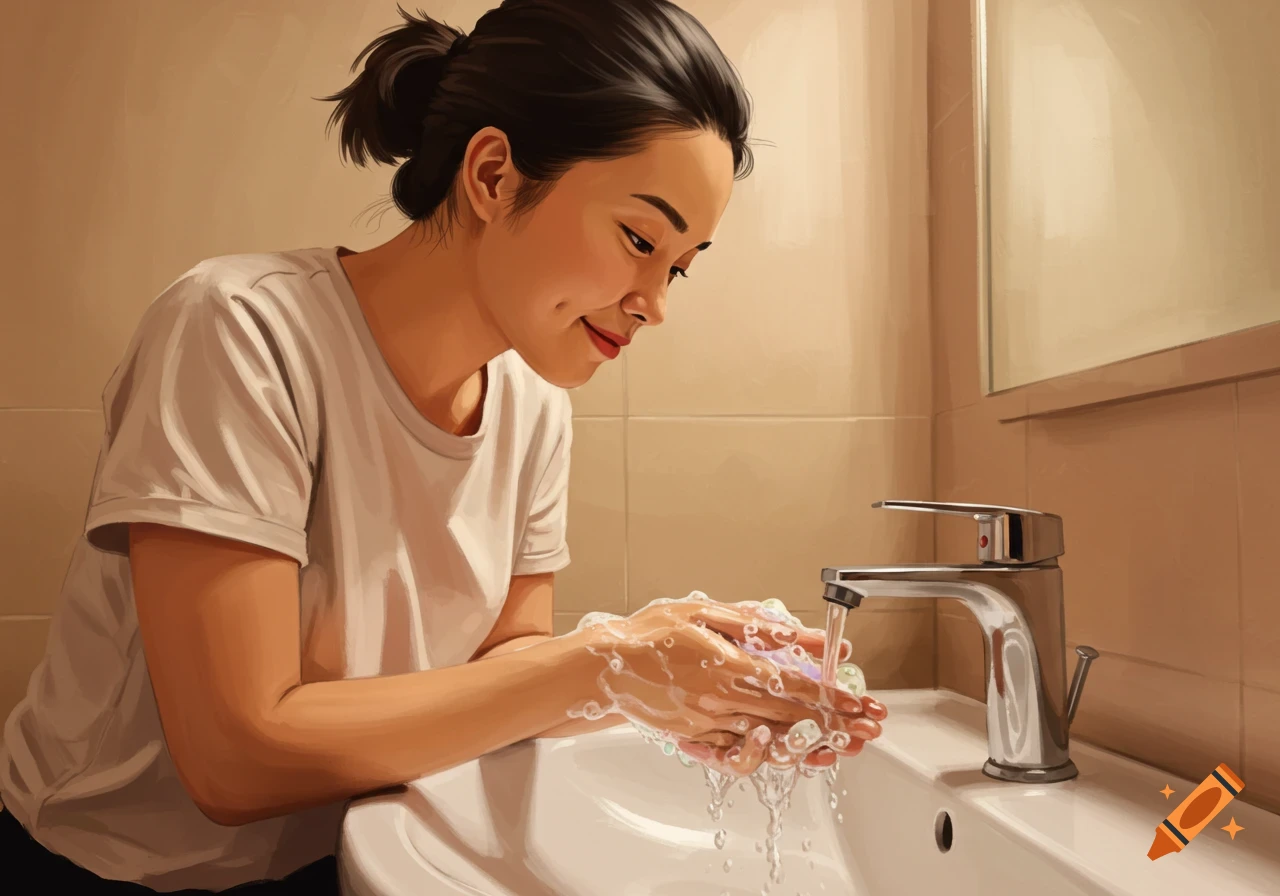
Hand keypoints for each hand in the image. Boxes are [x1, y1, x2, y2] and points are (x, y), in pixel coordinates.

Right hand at [575, 595, 883, 775]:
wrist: (605, 666)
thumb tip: (797, 633)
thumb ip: (755, 625)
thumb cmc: (652, 633)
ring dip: (809, 741)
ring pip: (770, 738)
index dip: (827, 695)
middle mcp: (721, 699)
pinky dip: (770, 751)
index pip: (790, 684)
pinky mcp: (697, 738)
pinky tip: (790, 747)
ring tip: (840, 744)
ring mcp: (709, 724)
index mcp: (726, 665)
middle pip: (788, 716)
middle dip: (831, 722)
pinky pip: (741, 751)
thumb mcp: (705, 614)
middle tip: (863, 726)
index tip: (855, 701)